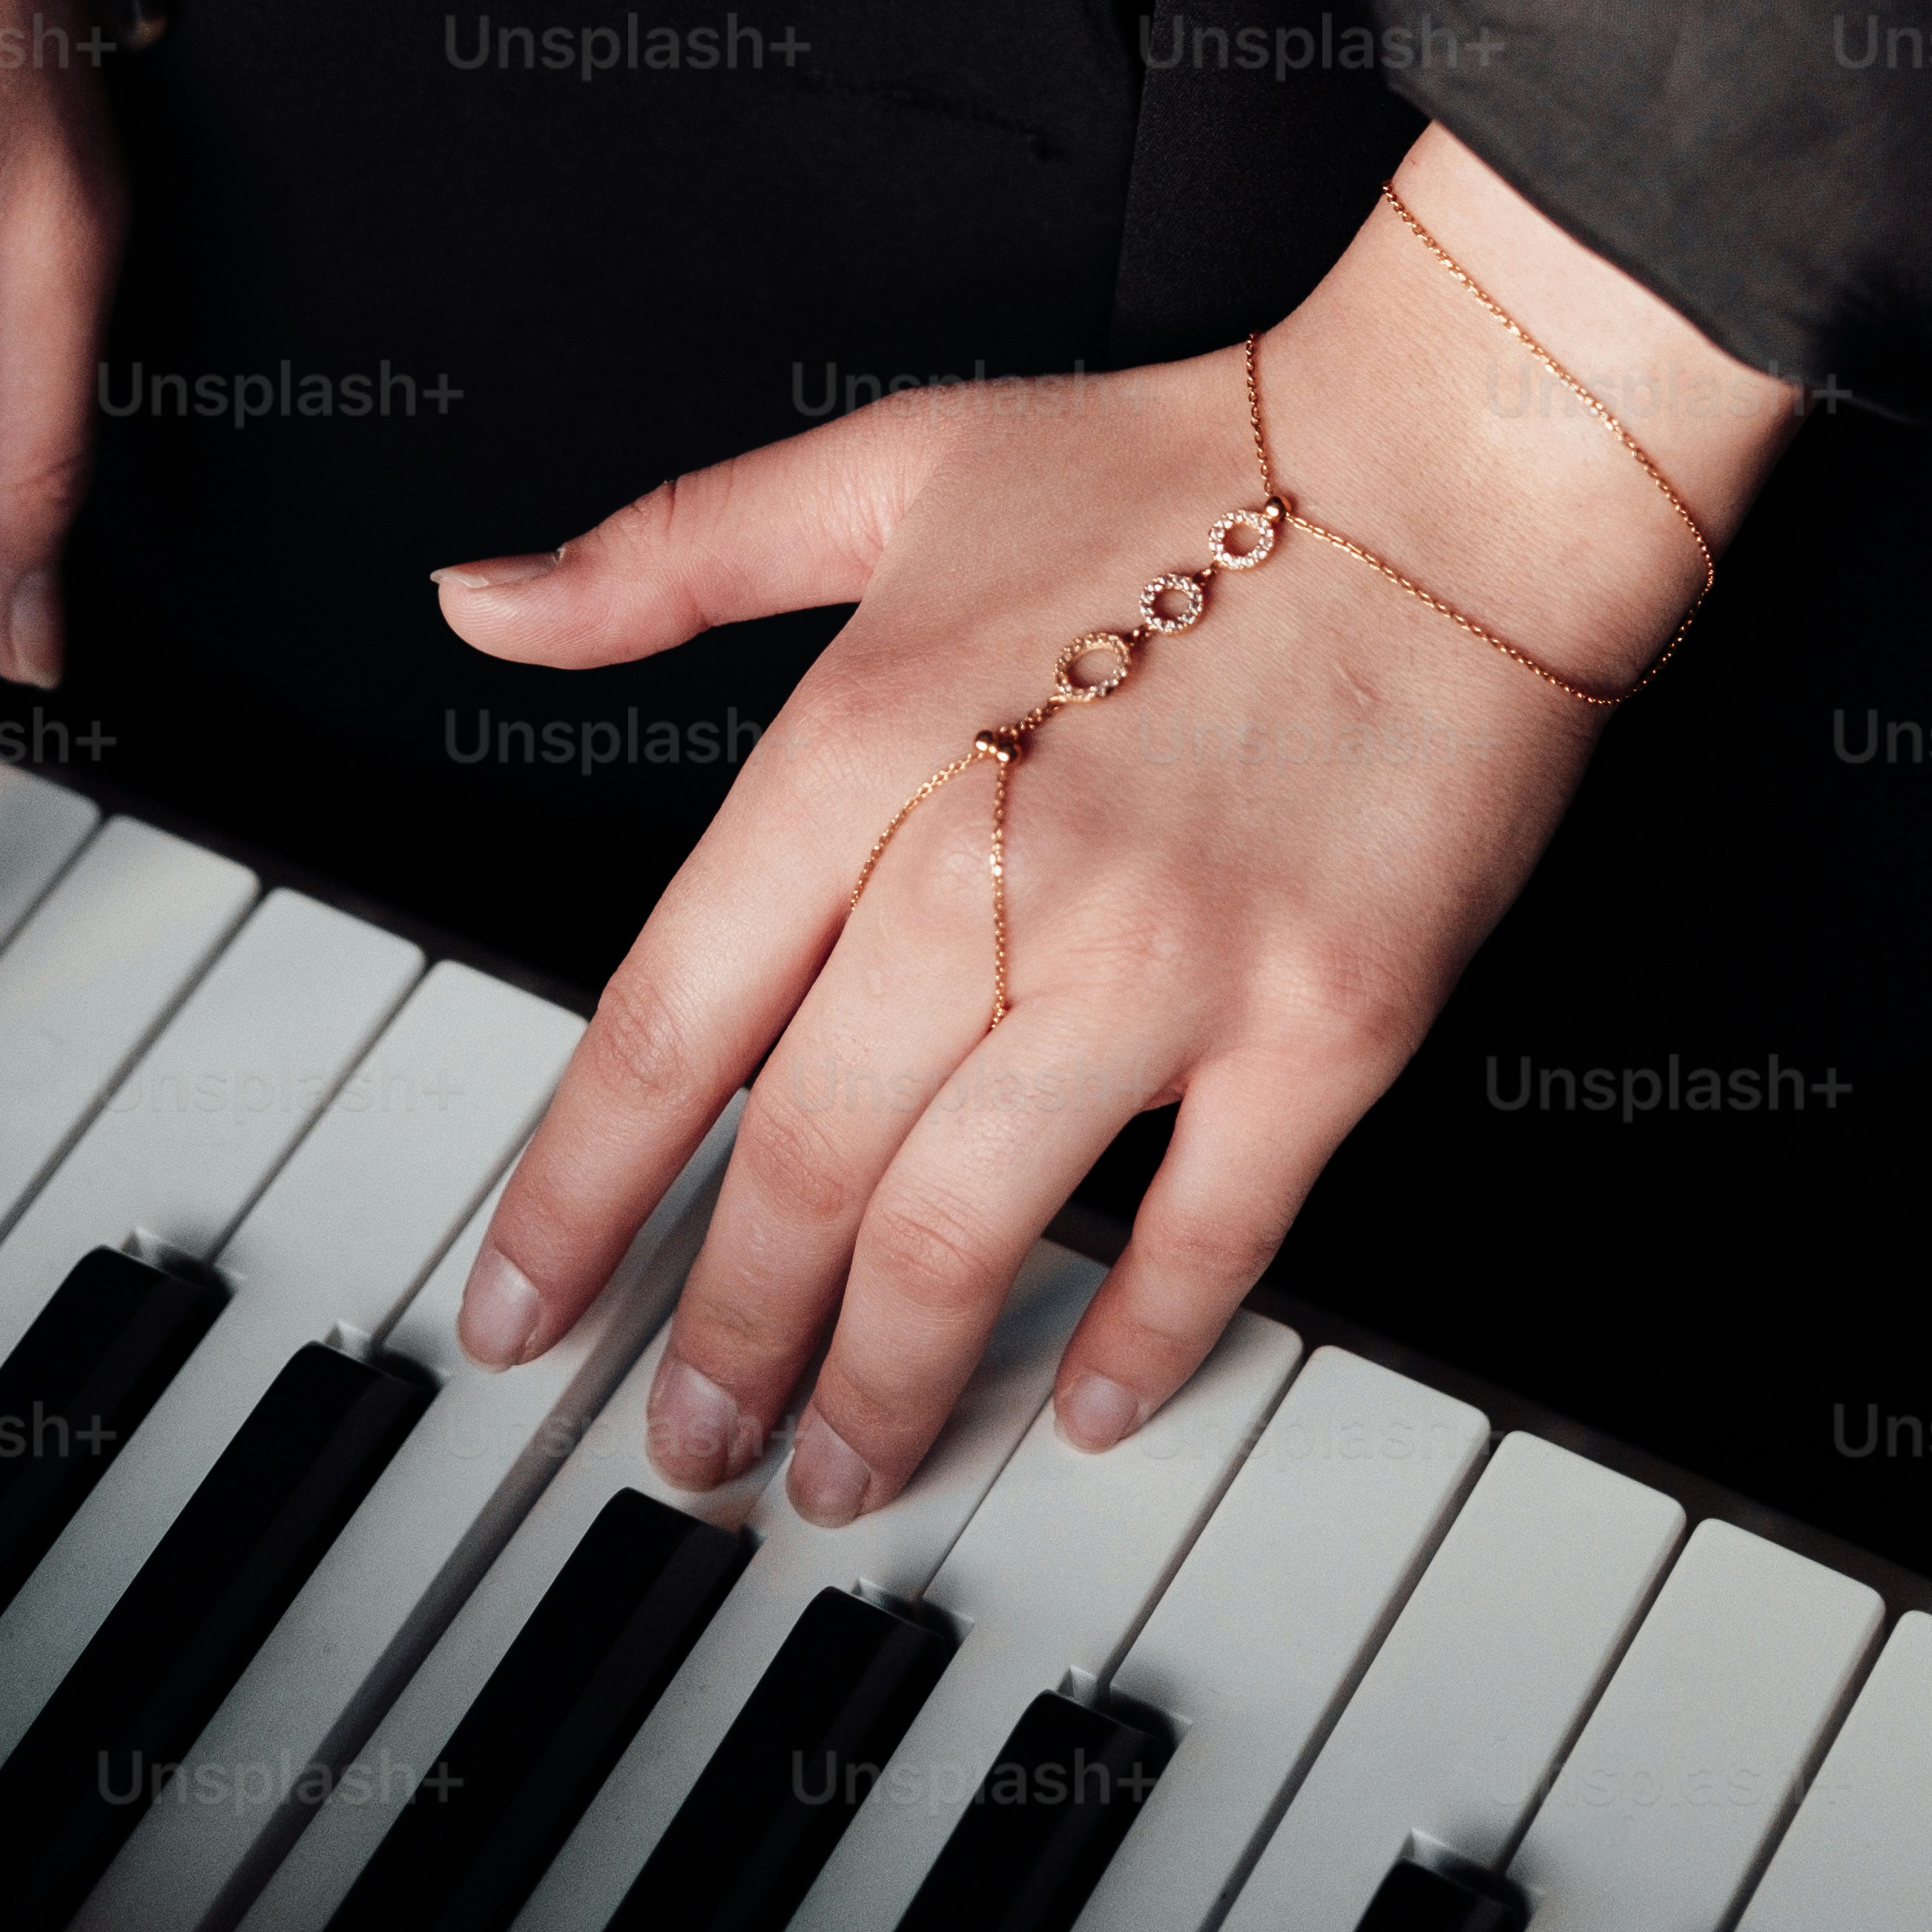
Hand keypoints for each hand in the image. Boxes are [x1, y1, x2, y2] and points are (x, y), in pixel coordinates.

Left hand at [435, 127, 1795, 1516]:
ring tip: (842, 1466)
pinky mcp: (1320, 1022)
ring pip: (967, 1230)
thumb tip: (480, 593)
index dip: (578, 1191)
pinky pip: (1204, 1232)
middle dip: (725, 1334)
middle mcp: (992, 868)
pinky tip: (1087, 1401)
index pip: (669, 1022)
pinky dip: (1135, 1340)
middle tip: (686, 1441)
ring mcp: (1161, 962)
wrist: (1451, 467)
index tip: (521, 1303)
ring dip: (885, 1381)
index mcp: (866, 746)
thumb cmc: (1184, 465)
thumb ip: (665, 555)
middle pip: (804, 1164)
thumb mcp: (886, 467)